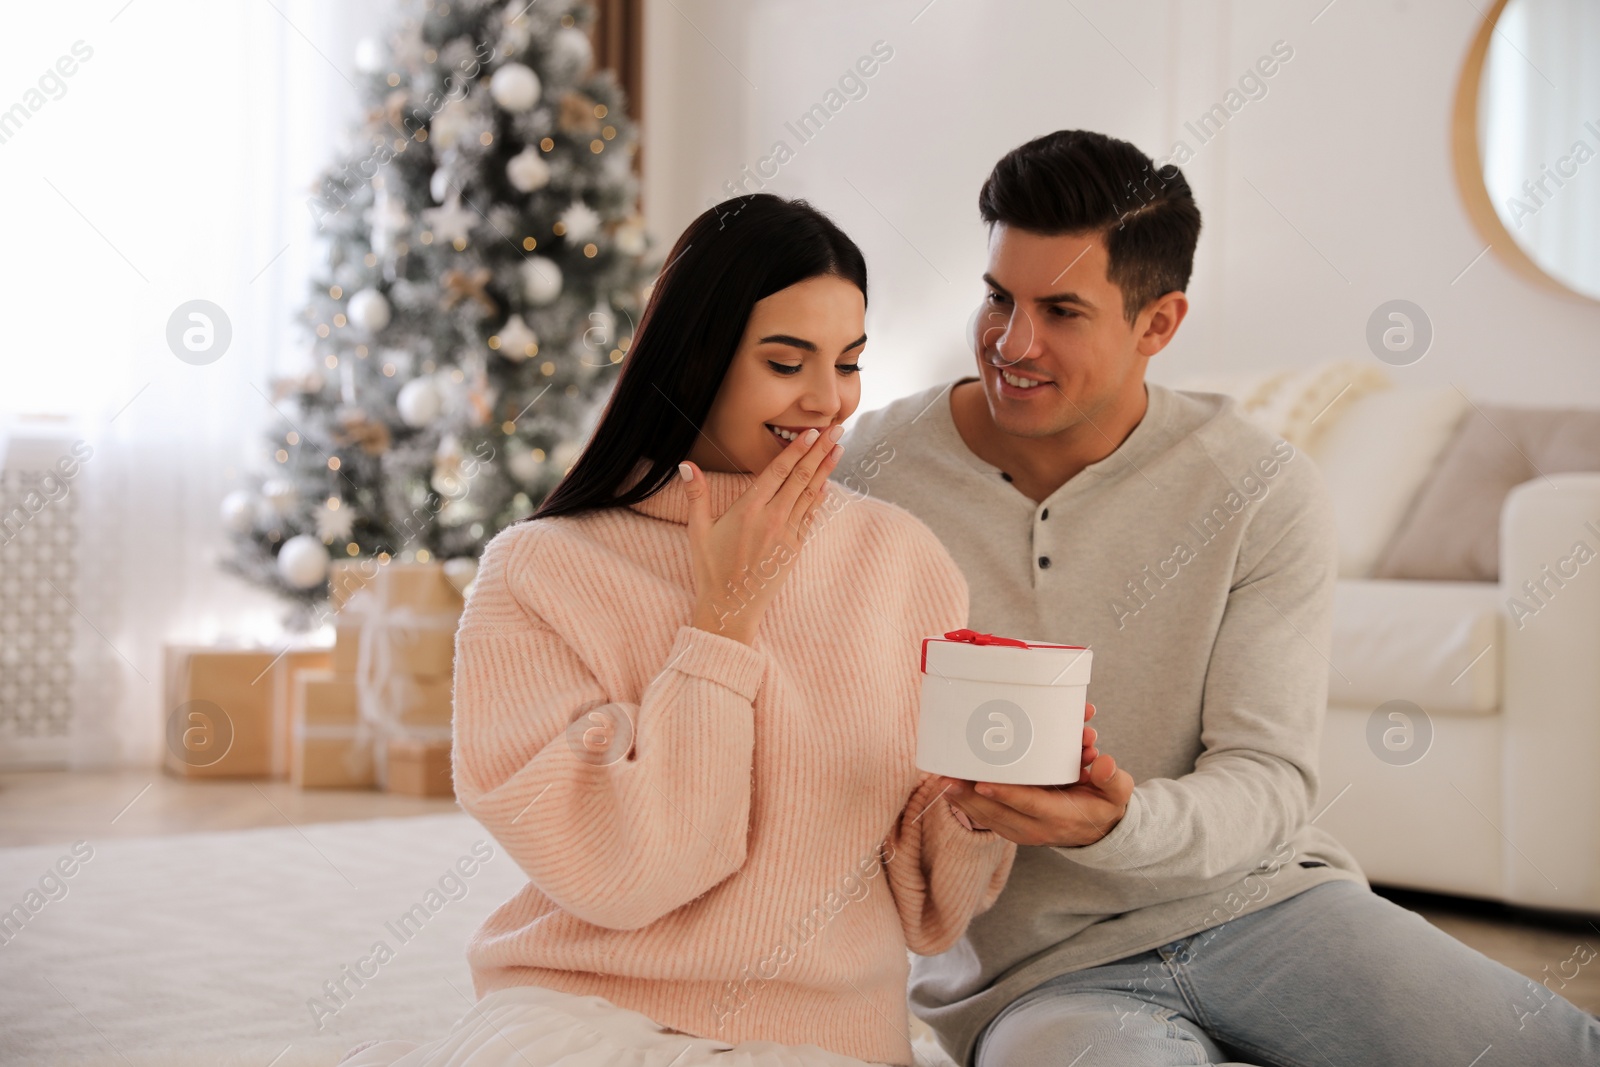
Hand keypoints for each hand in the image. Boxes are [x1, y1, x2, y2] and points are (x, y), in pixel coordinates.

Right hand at [682, 425, 842, 645]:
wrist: (730, 609)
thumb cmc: (710, 570)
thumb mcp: (697, 531)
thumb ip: (696, 495)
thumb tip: (686, 464)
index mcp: (748, 510)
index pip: (778, 471)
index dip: (796, 450)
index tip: (811, 431)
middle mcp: (772, 519)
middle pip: (800, 477)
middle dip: (819, 451)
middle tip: (836, 430)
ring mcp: (786, 534)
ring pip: (809, 495)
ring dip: (825, 470)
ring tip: (838, 450)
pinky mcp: (794, 549)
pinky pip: (809, 518)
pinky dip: (819, 499)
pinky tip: (826, 485)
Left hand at [941, 703, 1134, 845]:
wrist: (1098, 832)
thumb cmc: (1104, 805)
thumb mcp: (1117, 793)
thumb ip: (1112, 779)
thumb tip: (1104, 763)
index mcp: (1060, 817)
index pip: (1028, 804)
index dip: (1006, 793)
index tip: (982, 781)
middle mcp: (1036, 827)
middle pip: (997, 813)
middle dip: (970, 796)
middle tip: (946, 778)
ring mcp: (1022, 830)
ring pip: (987, 816)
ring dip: (963, 800)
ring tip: (942, 780)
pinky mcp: (1013, 826)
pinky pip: (987, 817)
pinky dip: (969, 804)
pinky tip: (951, 789)